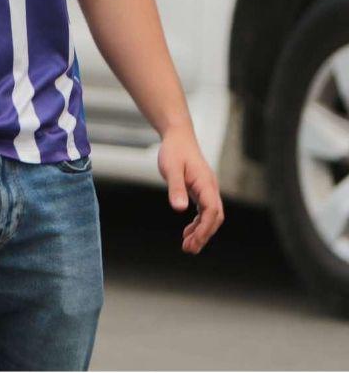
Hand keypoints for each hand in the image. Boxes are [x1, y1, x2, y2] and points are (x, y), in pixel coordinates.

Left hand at [157, 125, 224, 253]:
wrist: (178, 137)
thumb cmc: (174, 151)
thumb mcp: (171, 169)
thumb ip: (176, 188)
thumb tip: (179, 209)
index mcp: (206, 184)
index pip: (211, 212)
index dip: (204, 229)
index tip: (193, 242)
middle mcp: (210, 188)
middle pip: (214, 217)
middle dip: (204, 235)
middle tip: (189, 249)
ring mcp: (207, 189)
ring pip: (210, 216)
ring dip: (201, 232)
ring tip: (188, 246)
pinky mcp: (201, 189)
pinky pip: (204, 211)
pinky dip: (198, 223)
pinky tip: (188, 232)